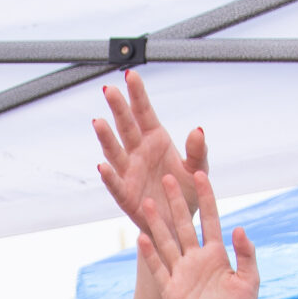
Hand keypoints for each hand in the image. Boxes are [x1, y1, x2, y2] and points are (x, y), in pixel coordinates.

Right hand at [93, 70, 206, 233]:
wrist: (180, 223)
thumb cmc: (188, 192)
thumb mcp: (198, 169)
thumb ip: (197, 150)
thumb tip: (198, 129)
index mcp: (156, 140)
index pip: (144, 112)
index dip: (137, 94)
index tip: (130, 75)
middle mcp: (138, 152)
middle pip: (126, 126)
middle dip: (118, 108)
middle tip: (109, 90)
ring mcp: (130, 172)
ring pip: (115, 152)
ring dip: (106, 138)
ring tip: (98, 123)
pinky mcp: (126, 196)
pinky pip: (116, 184)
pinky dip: (109, 176)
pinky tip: (102, 167)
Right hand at [134, 172, 256, 298]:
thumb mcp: (250, 280)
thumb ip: (246, 254)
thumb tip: (239, 227)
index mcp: (217, 254)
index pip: (210, 219)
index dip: (206, 197)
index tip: (200, 174)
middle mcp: (197, 259)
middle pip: (185, 225)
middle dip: (177, 202)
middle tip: (169, 177)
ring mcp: (182, 273)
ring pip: (167, 242)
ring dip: (158, 223)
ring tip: (149, 202)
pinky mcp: (170, 290)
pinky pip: (158, 268)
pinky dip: (150, 254)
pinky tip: (141, 237)